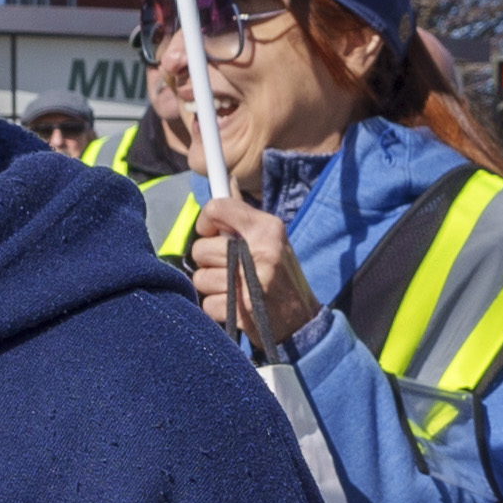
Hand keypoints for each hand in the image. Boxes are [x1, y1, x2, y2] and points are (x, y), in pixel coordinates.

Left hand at [184, 190, 320, 346]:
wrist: (302, 322)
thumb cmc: (281, 277)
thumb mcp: (272, 241)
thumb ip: (244, 219)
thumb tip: (224, 181)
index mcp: (268, 229)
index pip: (218, 208)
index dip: (206, 220)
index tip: (210, 232)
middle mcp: (260, 251)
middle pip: (201, 248)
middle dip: (208, 261)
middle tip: (228, 267)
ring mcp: (250, 282)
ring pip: (200, 278)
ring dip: (212, 287)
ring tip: (233, 289)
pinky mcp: (242, 310)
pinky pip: (206, 304)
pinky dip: (216, 308)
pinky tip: (235, 307)